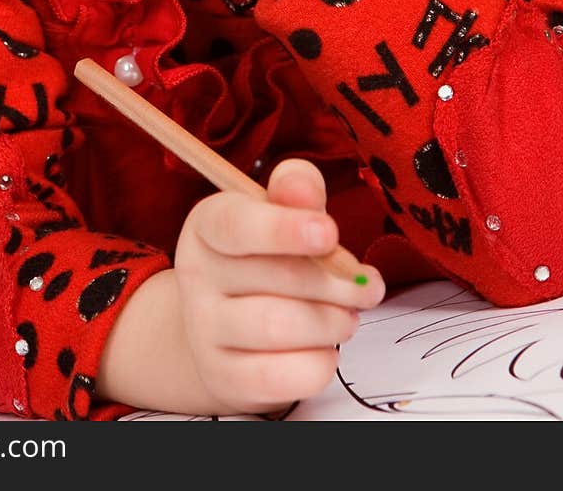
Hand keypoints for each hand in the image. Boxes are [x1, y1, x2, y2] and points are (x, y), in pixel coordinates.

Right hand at [173, 158, 384, 416]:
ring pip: (279, 327)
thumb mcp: (278, 215)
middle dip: (337, 283)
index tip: (329, 232)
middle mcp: (197, 276)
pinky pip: (283, 376)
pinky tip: (325, 348)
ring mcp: (205, 331)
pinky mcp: (224, 377)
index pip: (237, 225)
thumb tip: (303, 185)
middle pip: (275, 277)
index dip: (284, 228)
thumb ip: (296, 192)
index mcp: (208, 225)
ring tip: (347, 316)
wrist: (226, 330)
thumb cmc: (265, 259)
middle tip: (366, 287)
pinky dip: (320, 362)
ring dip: (333, 321)